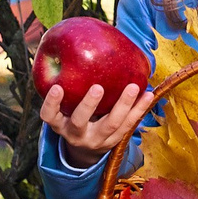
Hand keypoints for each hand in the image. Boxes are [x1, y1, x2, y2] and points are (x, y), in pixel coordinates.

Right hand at [38, 79, 157, 164]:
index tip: (57, 87)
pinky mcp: (114, 141)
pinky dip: (139, 110)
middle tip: (97, 87)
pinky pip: (128, 125)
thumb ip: (67, 87)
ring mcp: (96, 140)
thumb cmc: (73, 116)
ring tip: (133, 87)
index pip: (49, 115)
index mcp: (59, 124)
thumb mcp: (64, 108)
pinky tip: (148, 95)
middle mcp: (75, 134)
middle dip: (88, 105)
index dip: (51, 103)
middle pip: (80, 121)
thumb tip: (71, 48)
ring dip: (123, 105)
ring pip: (111, 124)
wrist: (86, 150)